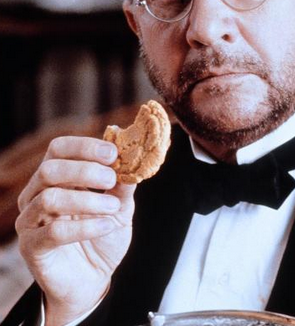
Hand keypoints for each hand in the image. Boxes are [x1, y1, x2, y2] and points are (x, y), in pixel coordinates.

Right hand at [15, 136, 135, 325]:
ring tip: (113, 207)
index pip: (59, 148)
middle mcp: (37, 194)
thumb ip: (123, 184)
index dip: (84, 146)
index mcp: (57, 177)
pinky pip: (53, 232)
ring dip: (87, 199)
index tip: (112, 152)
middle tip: (111, 178)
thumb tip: (132, 158)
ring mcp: (31, 220)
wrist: (93, 278)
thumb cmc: (102, 236)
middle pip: (50, 168)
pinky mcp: (31, 246)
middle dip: (85, 170)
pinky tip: (106, 226)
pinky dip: (85, 227)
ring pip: (50, 197)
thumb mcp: (120, 206)